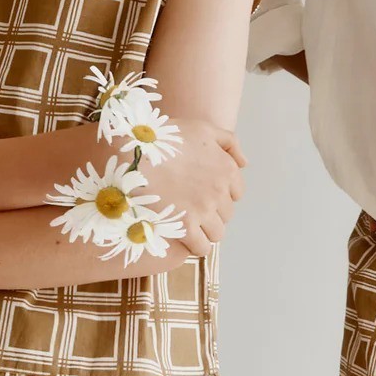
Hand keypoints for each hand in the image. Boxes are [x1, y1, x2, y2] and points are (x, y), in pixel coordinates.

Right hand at [153, 118, 246, 256]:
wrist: (130, 154)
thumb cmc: (164, 139)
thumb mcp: (201, 128)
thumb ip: (229, 142)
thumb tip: (244, 164)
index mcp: (227, 168)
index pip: (236, 193)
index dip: (219, 193)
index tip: (201, 191)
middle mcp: (220, 191)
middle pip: (226, 214)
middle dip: (211, 212)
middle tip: (189, 205)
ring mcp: (203, 211)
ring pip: (217, 233)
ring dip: (204, 230)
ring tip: (185, 222)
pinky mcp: (185, 227)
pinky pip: (201, 247)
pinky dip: (194, 245)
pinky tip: (181, 235)